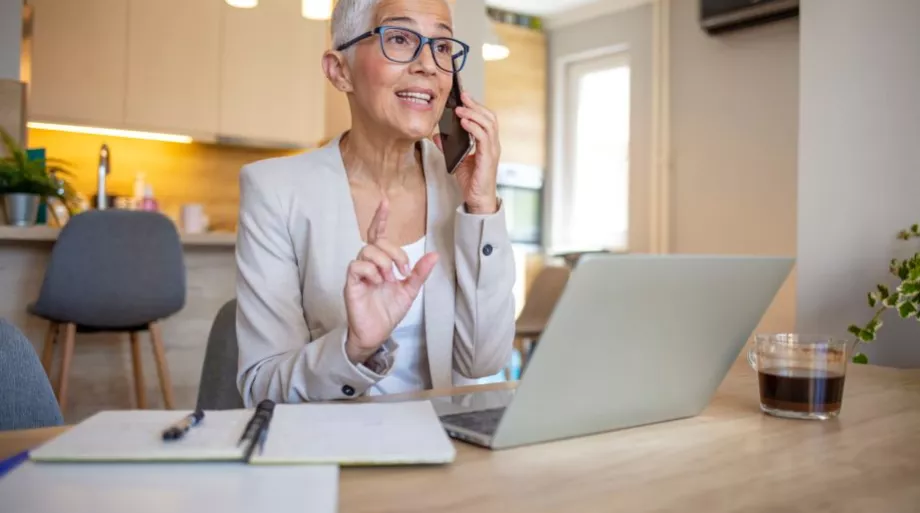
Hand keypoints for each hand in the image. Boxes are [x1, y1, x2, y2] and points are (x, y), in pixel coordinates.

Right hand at [343, 199, 438, 363]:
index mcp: (381, 263)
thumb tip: (434, 255)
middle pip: (377, 242)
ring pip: (366, 250)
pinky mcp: (351, 284)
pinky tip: (378, 282)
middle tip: (403, 271)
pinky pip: (356, 266)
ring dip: (383, 261)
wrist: (377, 333)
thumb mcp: (410, 290)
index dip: (380, 218)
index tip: (385, 202)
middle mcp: (368, 264)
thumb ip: (419, 273)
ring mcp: (359, 273)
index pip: (378, 234)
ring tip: (389, 279)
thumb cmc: (389, 310)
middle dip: (394, 252)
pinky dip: (371, 271)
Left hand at [435, 92, 500, 214]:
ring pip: (488, 124)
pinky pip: (483, 138)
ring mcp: (492, 150)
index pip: (486, 118)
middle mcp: (492, 144)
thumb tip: (436, 135)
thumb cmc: (471, 181)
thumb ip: (448, 147)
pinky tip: (464, 123)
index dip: (476, 106)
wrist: (478, 200)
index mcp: (487, 143)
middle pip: (489, 117)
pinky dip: (474, 127)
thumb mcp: (456, 160)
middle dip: (476, 105)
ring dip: (473, 114)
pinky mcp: (488, 158)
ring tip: (460, 109)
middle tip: (462, 96)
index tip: (463, 96)